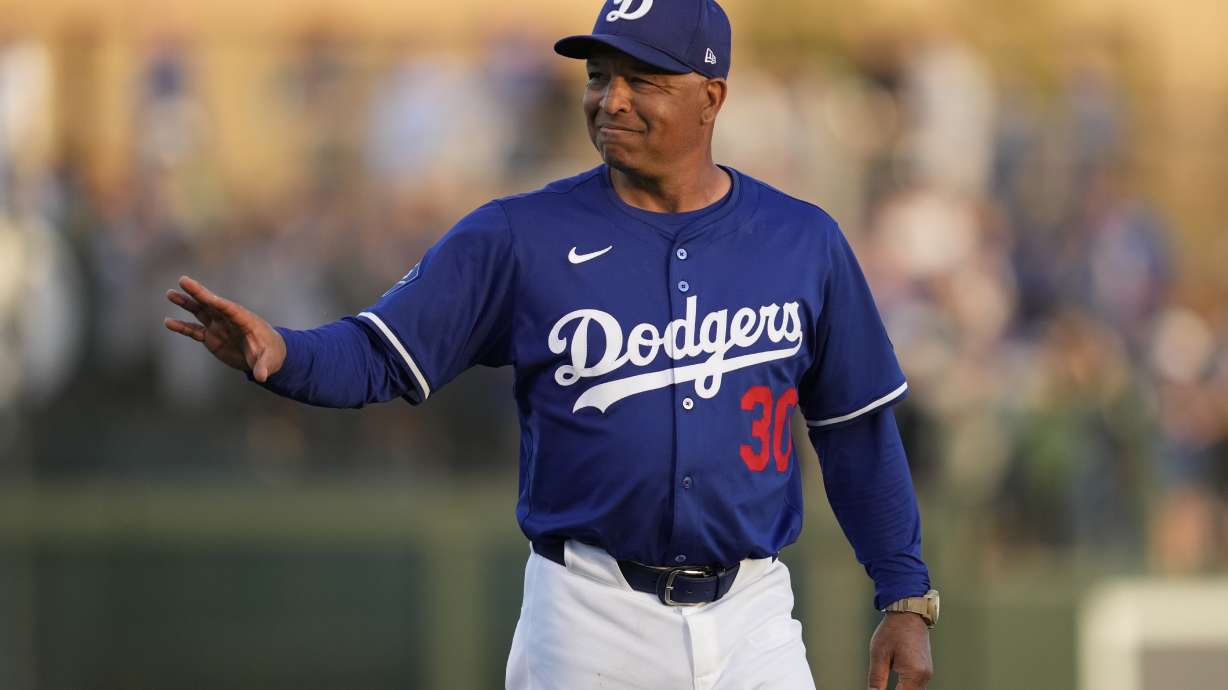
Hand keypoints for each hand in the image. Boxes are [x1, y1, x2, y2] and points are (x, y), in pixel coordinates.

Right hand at [164, 275, 286, 381]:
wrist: (265, 357)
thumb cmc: (271, 354)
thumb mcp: (269, 360)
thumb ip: (263, 366)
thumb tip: (262, 377)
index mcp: (244, 320)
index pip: (227, 307)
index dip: (214, 300)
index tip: (200, 291)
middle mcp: (229, 320)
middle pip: (211, 303)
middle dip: (198, 292)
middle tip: (182, 280)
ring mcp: (219, 327)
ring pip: (200, 312)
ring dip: (186, 303)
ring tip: (170, 293)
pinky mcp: (212, 337)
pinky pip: (194, 330)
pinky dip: (182, 327)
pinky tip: (168, 322)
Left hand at [867, 612, 932, 689]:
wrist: (909, 613)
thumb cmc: (894, 630)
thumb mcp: (879, 654)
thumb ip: (877, 678)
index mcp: (914, 673)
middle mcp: (924, 676)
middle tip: (879, 688)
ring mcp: (927, 673)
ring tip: (884, 685)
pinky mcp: (925, 670)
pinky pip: (916, 686)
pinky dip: (906, 688)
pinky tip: (896, 686)